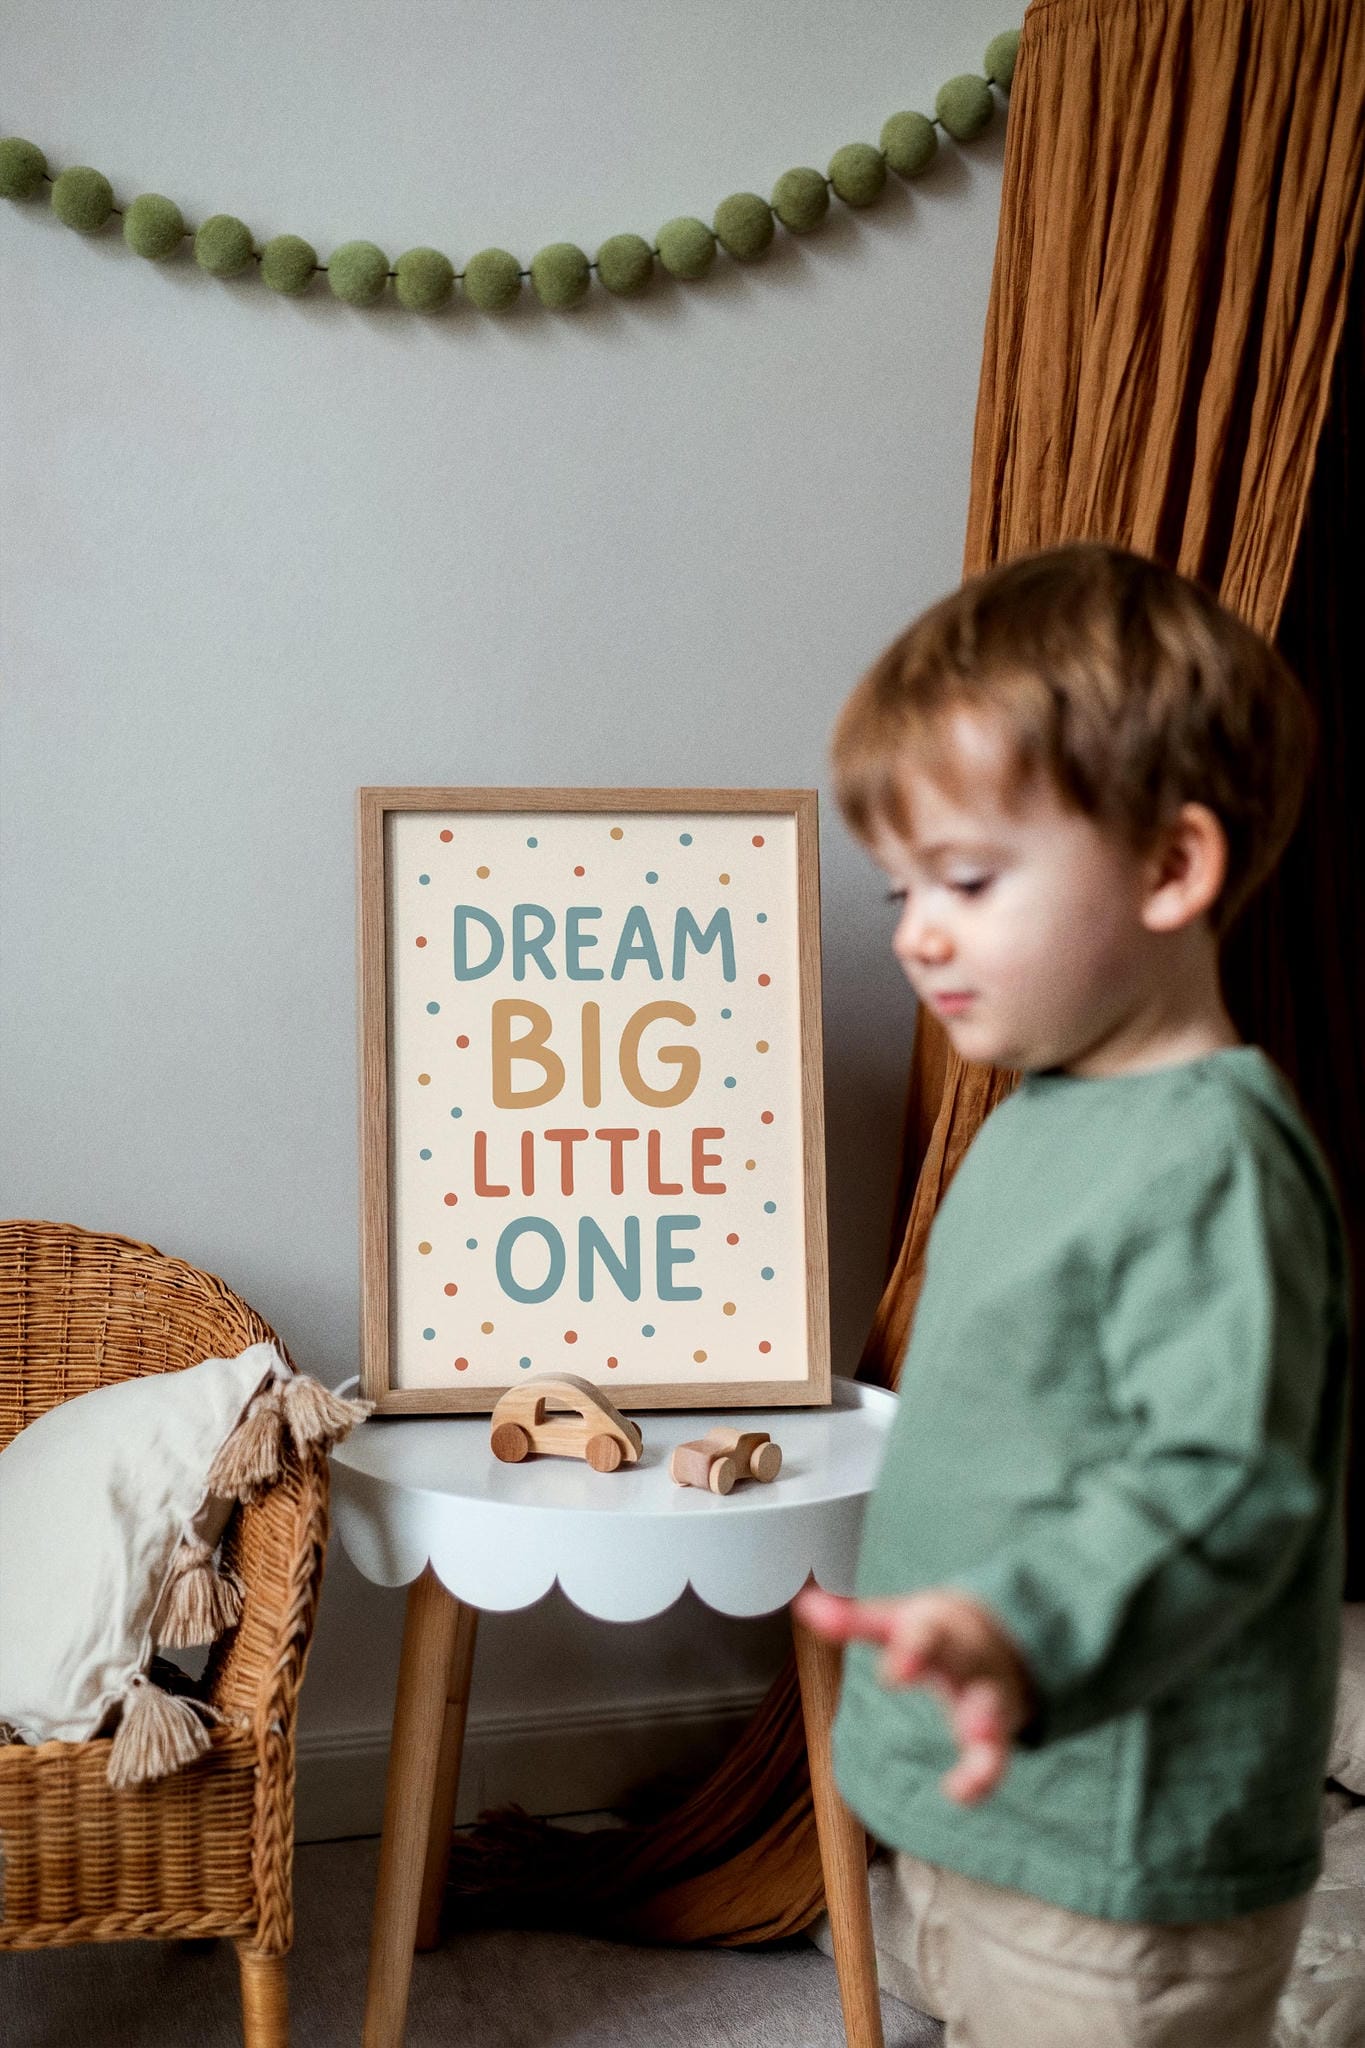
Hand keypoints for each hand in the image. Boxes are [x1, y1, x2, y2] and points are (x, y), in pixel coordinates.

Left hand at [792, 1583, 1034, 1803]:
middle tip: (966, 1716)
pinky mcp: (996, 1734)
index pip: (929, 1634)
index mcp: (941, 1628)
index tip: (893, 1676)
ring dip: (988, 1725)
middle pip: (971, 1665)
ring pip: (994, 1712)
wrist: (995, 1634)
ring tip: (978, 1737)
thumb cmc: (932, 1631)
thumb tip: (804, 1605)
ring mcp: (988, 1695)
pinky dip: (982, 1776)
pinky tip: (958, 1793)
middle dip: (963, 1681)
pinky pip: (995, 1757)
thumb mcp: (894, 1621)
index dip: (912, 1653)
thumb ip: (852, 1620)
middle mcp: (970, 1659)